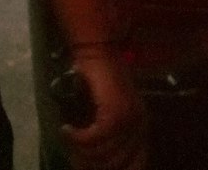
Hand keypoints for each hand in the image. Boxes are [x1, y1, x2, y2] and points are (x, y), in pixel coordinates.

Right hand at [62, 51, 147, 169]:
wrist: (97, 49)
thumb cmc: (100, 74)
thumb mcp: (108, 106)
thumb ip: (108, 129)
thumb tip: (94, 157)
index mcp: (141, 126)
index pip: (135, 164)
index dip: (114, 169)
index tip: (86, 165)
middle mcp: (139, 126)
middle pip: (115, 162)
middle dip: (90, 163)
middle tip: (72, 157)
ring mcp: (128, 121)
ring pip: (103, 153)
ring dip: (81, 151)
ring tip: (67, 139)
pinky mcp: (114, 114)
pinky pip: (93, 139)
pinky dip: (77, 138)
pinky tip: (66, 130)